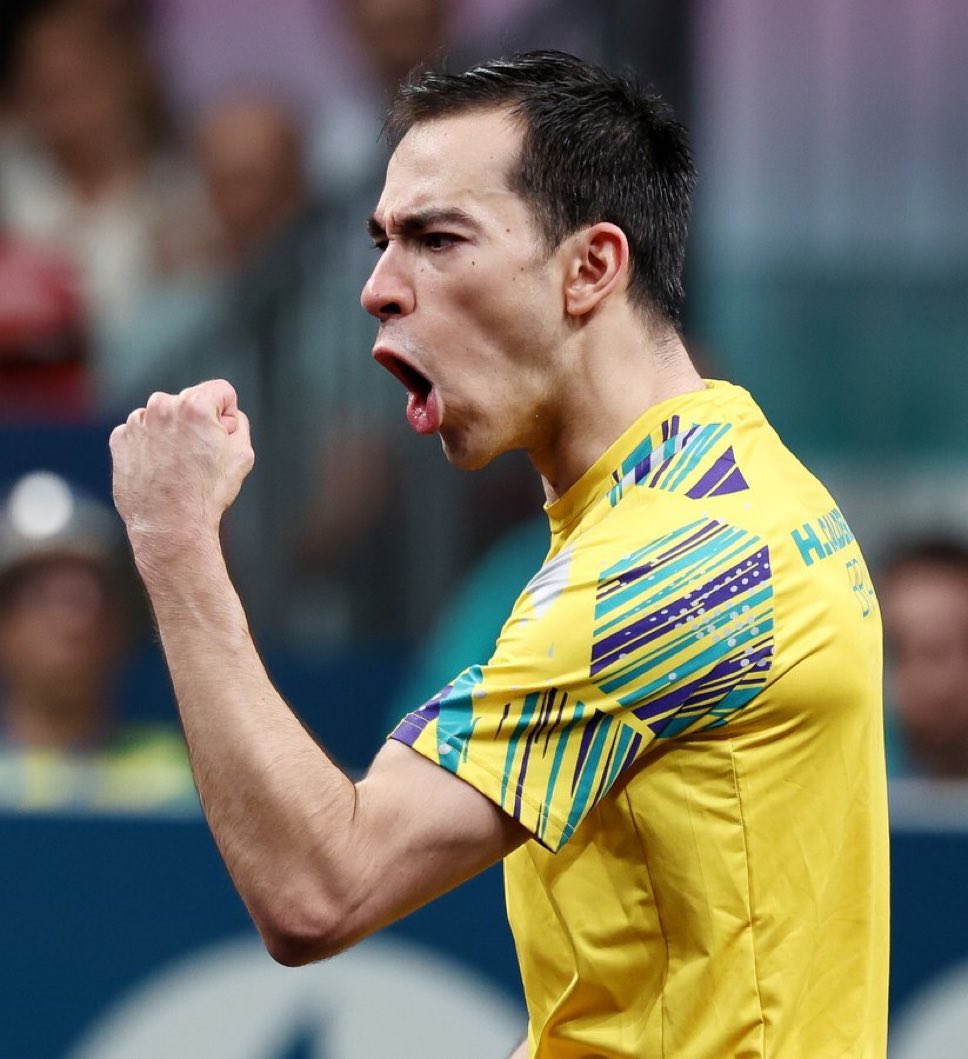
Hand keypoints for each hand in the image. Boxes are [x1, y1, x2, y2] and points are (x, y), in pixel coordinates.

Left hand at [110, 379, 254, 559]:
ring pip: (164, 418)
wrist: (170, 525)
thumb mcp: (243, 454)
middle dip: (198, 424)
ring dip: (173, 434)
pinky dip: (151, 447)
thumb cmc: (207, 492)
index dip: (228, 416)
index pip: (221, 391)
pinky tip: (160, 470)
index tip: (222, 437)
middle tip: (200, 458)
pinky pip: (142, 433)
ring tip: (178, 468)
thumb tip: (226, 416)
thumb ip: (239, 423)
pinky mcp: (120, 439)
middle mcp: (161, 405)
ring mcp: (137, 422)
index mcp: (194, 404)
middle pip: (190, 403)